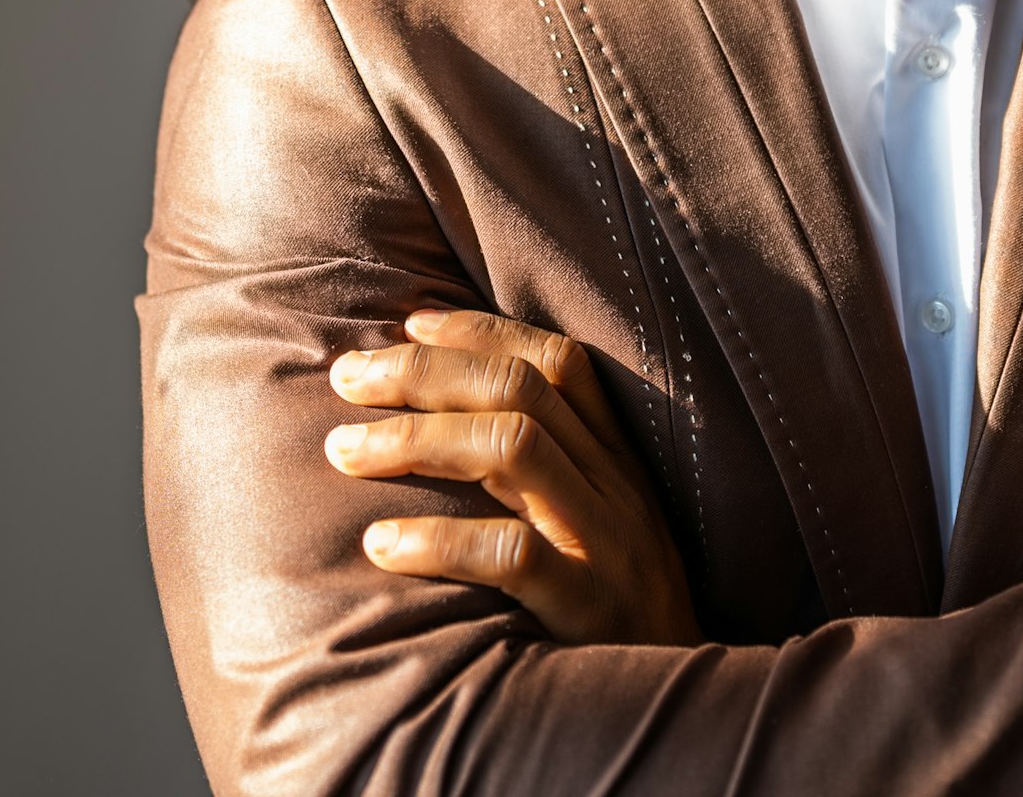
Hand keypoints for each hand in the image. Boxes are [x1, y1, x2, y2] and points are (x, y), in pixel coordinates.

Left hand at [325, 308, 700, 645]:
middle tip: (347, 375)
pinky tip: (381, 544)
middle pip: (522, 390)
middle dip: (426, 371)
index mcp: (618, 458)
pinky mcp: (587, 607)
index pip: (558, 360)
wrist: (679, 702)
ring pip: (514, 448)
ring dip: (417, 437)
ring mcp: (605, 542)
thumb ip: (551, 472)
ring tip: (343, 449)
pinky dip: (439, 540)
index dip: (482, 330)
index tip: (411, 321)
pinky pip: (511, 556)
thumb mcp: (604, 524)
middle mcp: (615, 485)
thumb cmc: (618, 612)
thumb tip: (447, 418)